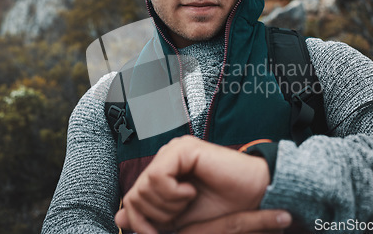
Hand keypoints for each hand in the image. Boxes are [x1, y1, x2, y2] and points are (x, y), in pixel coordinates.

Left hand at [115, 135, 270, 232]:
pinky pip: (158, 177)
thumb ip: (151, 216)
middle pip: (136, 194)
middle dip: (156, 215)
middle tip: (181, 212)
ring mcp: (174, 151)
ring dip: (167, 204)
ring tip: (189, 200)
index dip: (139, 222)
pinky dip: (172, 193)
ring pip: (144, 186)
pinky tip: (191, 191)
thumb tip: (119, 216)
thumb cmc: (220, 207)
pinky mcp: (183, 150)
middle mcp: (166, 158)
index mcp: (165, 172)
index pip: (133, 197)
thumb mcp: (178, 219)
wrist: (252, 196)